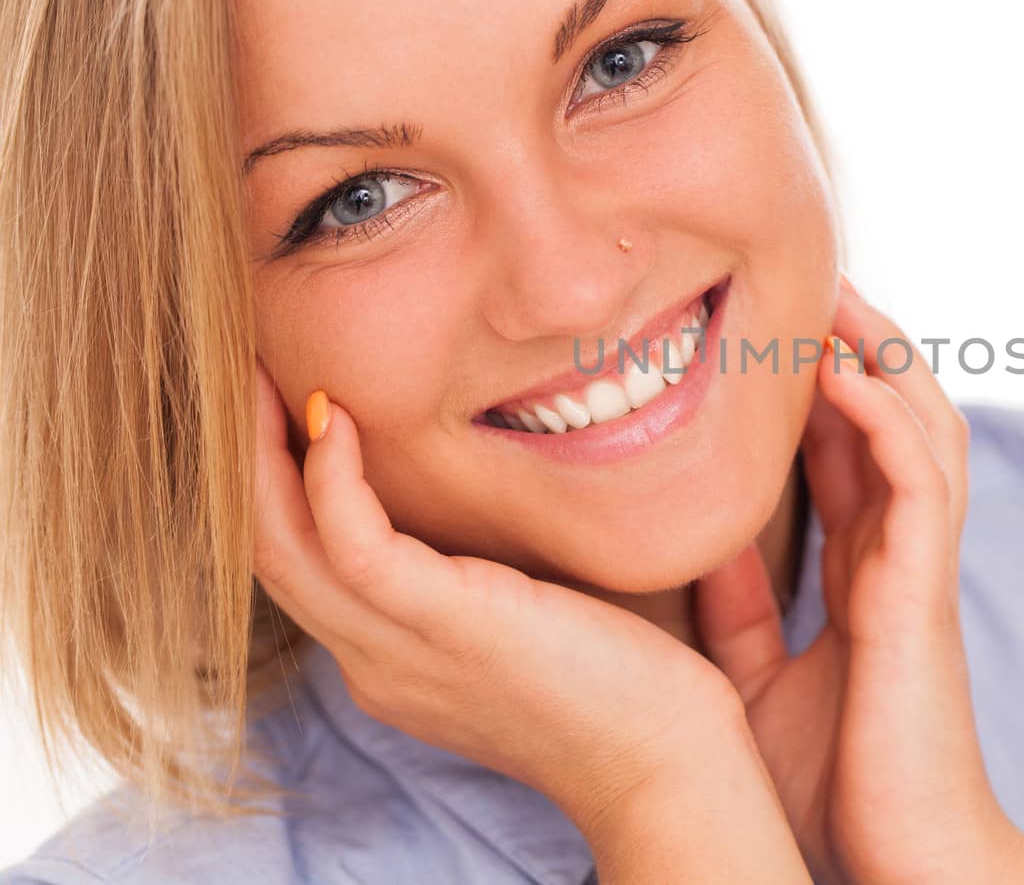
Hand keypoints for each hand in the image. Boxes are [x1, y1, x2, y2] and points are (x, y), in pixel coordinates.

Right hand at [249, 358, 752, 839]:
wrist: (664, 767)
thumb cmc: (623, 686)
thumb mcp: (528, 624)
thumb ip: (485, 577)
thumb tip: (489, 504)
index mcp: (391, 661)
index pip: (302, 567)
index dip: (278, 483)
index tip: (285, 402)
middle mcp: (375, 662)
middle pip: (269, 551)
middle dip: (247, 456)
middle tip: (247, 368)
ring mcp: (399, 652)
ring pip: (281, 547)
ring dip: (262, 453)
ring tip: (265, 370)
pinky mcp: (447, 626)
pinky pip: (354, 544)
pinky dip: (331, 475)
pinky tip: (335, 415)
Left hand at [694, 278, 1023, 884]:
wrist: (896, 860)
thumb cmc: (835, 783)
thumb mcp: (757, 681)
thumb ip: (740, 610)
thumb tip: (704, 548)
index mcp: (863, 570)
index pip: (848, 446)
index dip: (820, 379)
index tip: (771, 320)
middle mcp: (897, 552)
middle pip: (894, 414)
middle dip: (858, 340)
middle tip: (807, 272)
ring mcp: (919, 566)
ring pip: (921, 425)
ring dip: (880, 353)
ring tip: (831, 290)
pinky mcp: (925, 590)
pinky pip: (918, 479)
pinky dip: (886, 416)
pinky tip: (844, 371)